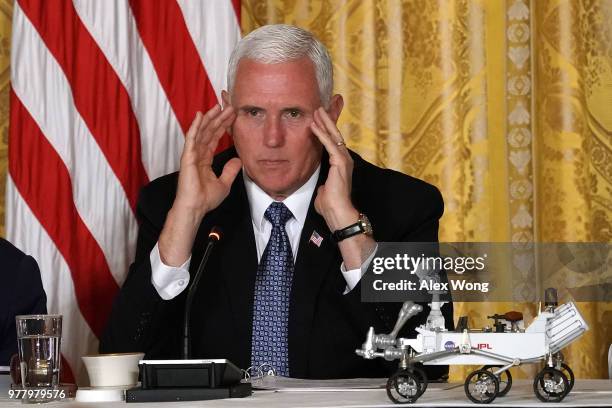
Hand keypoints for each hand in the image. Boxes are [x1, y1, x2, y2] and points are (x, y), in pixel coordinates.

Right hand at [159, 105, 240, 265]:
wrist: (195, 208)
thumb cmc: (206, 199)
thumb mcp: (224, 183)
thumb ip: (230, 170)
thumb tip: (238, 160)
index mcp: (204, 159)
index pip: (214, 138)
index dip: (223, 126)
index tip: (232, 116)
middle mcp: (197, 154)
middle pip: (209, 131)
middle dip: (218, 118)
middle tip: (228, 106)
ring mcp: (191, 154)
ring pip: (201, 131)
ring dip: (209, 118)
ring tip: (218, 106)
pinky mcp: (187, 156)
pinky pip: (192, 138)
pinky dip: (196, 126)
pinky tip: (201, 115)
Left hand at [310, 107, 358, 230]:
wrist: (338, 213)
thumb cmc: (331, 205)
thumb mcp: (324, 190)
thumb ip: (323, 184)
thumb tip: (321, 186)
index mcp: (341, 164)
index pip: (333, 143)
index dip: (326, 131)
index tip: (319, 120)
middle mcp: (344, 159)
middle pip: (335, 135)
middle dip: (327, 121)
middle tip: (319, 108)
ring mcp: (343, 160)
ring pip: (333, 136)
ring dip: (324, 122)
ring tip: (317, 110)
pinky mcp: (339, 162)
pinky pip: (329, 144)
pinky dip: (321, 134)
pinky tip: (314, 125)